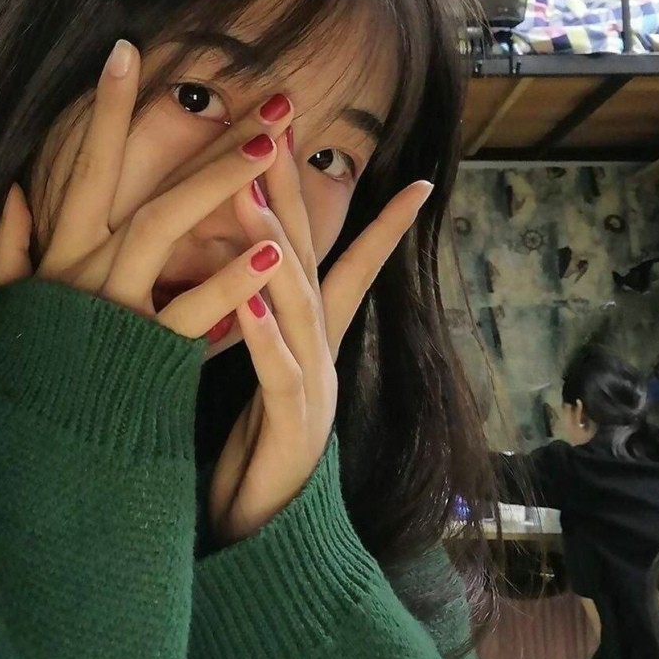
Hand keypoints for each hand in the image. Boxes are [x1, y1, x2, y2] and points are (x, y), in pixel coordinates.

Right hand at [0, 39, 290, 339]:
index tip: (129, 48)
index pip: (84, 163)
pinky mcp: (143, 352)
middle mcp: (86, 269)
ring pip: (162, 231)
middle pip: (146, 189)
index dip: (105, 107)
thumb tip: (11, 194)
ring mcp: (114, 308)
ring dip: (217, 190)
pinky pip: (188, 314)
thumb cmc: (30, 365)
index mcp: (61, 251)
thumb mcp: (10, 305)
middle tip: (270, 106)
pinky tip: (272, 254)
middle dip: (206, 145)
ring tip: (272, 153)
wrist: (34, 445)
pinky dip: (229, 284)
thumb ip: (7, 251)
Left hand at [208, 144, 432, 543]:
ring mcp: (313, 387)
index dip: (376, 214)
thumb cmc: (258, 446)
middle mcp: (322, 351)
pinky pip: (276, 370)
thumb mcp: (269, 373)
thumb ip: (267, 322)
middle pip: (311, 257)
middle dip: (297, 189)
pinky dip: (262, 330)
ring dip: (275, 246)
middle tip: (282, 123)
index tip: (411, 173)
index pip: (341, 259)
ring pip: (296, 304)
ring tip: (252, 194)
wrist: (267, 535)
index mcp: (311, 336)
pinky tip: (247, 295)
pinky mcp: (289, 426)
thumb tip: (254, 273)